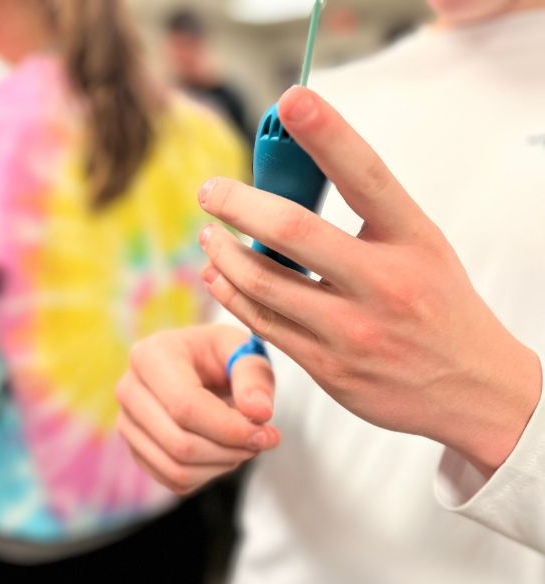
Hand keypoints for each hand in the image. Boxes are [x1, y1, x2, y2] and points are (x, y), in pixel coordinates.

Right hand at [116, 325, 279, 494]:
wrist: (200, 364)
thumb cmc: (221, 354)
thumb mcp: (243, 351)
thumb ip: (254, 377)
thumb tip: (259, 412)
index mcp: (151, 355)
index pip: (185, 406)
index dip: (228, 428)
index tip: (266, 433)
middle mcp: (129, 389)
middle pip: (179, 443)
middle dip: (230, 449)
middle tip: (265, 439)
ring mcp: (128, 422)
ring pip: (176, 468)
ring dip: (223, 465)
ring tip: (248, 444)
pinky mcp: (137, 449)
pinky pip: (174, 480)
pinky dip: (209, 474)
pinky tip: (226, 450)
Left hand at [197, 86, 541, 473]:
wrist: (470, 388)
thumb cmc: (440, 308)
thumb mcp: (421, 249)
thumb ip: (367, 218)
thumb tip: (292, 188)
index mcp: (414, 241)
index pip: (367, 174)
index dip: (327, 133)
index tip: (291, 99)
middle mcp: (384, 284)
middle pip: (292, 230)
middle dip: (237, 204)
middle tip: (210, 191)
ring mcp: (353, 330)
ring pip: (263, 282)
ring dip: (223, 252)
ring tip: (208, 235)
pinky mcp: (329, 367)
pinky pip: (264, 323)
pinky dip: (231, 293)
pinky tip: (218, 275)